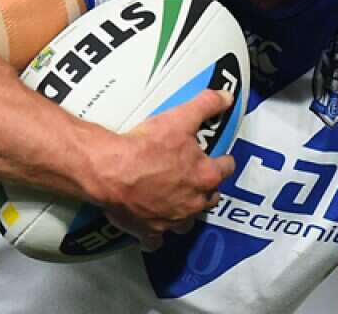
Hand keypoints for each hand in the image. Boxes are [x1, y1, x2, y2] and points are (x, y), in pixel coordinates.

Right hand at [91, 90, 237, 251]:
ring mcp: (172, 220)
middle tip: (198, 180)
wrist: (110, 170)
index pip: (226, 169)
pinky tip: (153, 227)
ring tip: (179, 203)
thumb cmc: (147, 145)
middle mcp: (193, 202)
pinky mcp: (149, 232)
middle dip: (207, 190)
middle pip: (210, 199)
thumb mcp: (180, 117)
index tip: (220, 160)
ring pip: (188, 222)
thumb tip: (228, 96)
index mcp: (205, 176)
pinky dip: (157, 235)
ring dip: (186, 213)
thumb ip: (207, 104)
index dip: (223, 162)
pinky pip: (157, 240)